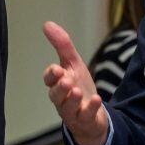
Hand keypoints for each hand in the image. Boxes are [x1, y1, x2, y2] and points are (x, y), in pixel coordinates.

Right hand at [42, 21, 108, 144]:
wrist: (92, 115)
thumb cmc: (79, 87)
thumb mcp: (73, 64)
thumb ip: (62, 45)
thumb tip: (47, 24)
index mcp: (58, 84)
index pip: (49, 80)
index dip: (51, 75)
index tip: (56, 69)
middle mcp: (62, 99)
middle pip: (55, 95)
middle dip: (59, 88)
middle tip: (66, 81)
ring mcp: (73, 112)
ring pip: (68, 108)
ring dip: (73, 100)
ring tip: (77, 91)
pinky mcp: (85, 120)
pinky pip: (86, 116)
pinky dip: (91, 108)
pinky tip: (97, 99)